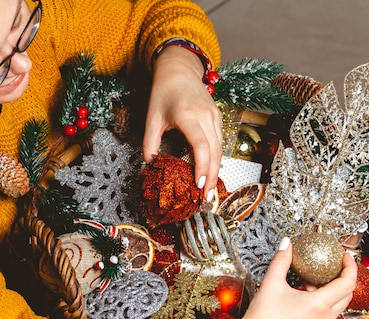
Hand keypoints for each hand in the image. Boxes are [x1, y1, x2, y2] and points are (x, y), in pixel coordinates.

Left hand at [143, 45, 222, 200]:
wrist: (178, 69)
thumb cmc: (163, 92)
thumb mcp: (151, 118)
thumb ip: (149, 143)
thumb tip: (149, 166)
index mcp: (188, 116)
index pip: (200, 146)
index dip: (202, 167)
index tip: (199, 185)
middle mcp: (206, 116)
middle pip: (214, 152)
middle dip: (211, 177)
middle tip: (206, 199)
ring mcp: (215, 116)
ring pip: (220, 149)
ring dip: (216, 171)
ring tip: (209, 191)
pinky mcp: (218, 117)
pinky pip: (220, 142)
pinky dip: (216, 159)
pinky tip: (211, 173)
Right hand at [193, 238, 356, 318]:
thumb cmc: (262, 316)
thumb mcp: (272, 283)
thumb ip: (282, 260)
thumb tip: (287, 243)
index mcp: (319, 305)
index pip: (347, 283)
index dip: (350, 267)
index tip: (344, 256)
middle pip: (346, 295)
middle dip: (343, 278)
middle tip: (333, 266)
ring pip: (336, 307)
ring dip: (331, 292)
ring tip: (312, 282)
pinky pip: (326, 317)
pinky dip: (322, 304)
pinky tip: (303, 298)